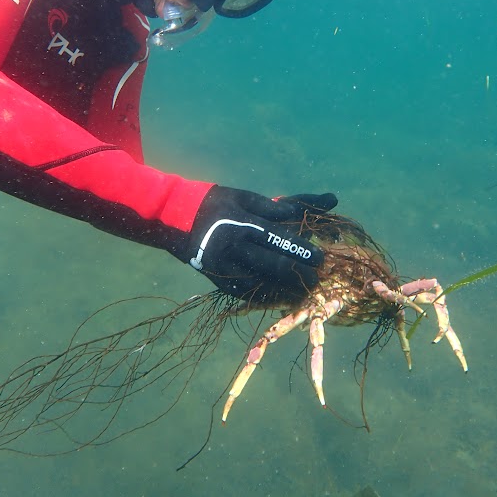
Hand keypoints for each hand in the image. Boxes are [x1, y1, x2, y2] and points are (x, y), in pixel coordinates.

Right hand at [185, 186, 337, 303]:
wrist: (176, 219)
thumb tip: (313, 206)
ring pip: (263, 286)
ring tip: (305, 292)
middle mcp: (236, 248)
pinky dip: (268, 297)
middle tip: (317, 279)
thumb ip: (280, 205)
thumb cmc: (218, 204)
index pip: (280, 239)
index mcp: (244, 223)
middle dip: (300, 275)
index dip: (303, 251)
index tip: (320, 258)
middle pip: (275, 266)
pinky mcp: (221, 282)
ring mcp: (227, 268)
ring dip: (288, 291)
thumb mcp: (247, 198)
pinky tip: (284, 298)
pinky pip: (248, 294)